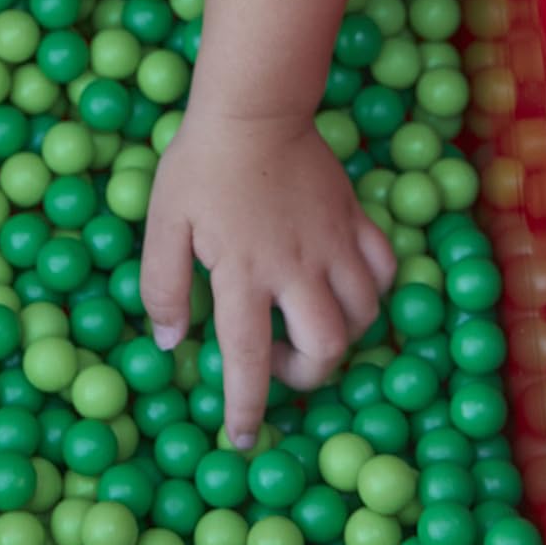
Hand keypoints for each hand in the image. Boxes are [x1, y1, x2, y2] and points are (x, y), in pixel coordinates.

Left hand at [139, 110, 396, 447]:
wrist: (253, 107)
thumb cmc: (200, 164)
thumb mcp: (163, 221)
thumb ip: (162, 285)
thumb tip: (170, 342)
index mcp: (242, 272)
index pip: (248, 359)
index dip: (245, 407)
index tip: (244, 438)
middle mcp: (295, 267)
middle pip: (325, 350)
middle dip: (304, 374)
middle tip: (278, 360)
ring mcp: (333, 243)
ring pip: (362, 315)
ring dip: (339, 334)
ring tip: (307, 321)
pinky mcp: (354, 218)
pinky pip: (382, 269)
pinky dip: (372, 289)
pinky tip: (346, 284)